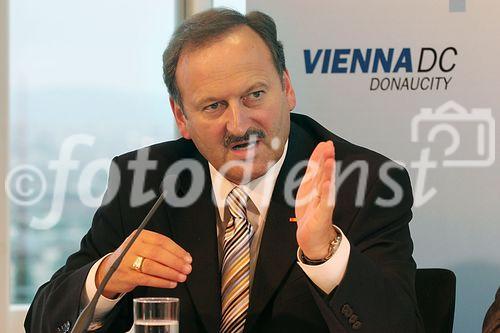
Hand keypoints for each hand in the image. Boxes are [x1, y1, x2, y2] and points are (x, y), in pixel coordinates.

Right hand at [95, 230, 191, 298]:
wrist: (109, 271)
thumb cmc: (132, 257)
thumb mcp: (143, 246)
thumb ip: (161, 249)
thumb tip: (184, 258)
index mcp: (140, 236)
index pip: (162, 241)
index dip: (177, 250)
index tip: (187, 258)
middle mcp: (132, 246)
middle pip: (158, 253)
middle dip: (175, 262)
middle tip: (187, 268)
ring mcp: (127, 261)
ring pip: (153, 266)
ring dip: (170, 273)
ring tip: (181, 277)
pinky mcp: (127, 275)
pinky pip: (147, 279)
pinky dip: (161, 282)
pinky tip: (171, 283)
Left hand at [295, 141, 336, 259]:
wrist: (313, 239)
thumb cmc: (310, 216)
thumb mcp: (307, 193)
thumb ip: (311, 178)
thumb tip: (313, 161)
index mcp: (316, 187)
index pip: (318, 168)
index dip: (319, 155)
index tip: (324, 142)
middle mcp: (322, 193)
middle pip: (324, 173)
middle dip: (325, 159)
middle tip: (329, 145)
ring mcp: (323, 203)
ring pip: (325, 185)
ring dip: (327, 172)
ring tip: (329, 160)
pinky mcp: (323, 215)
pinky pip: (325, 202)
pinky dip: (326, 192)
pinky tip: (327, 183)